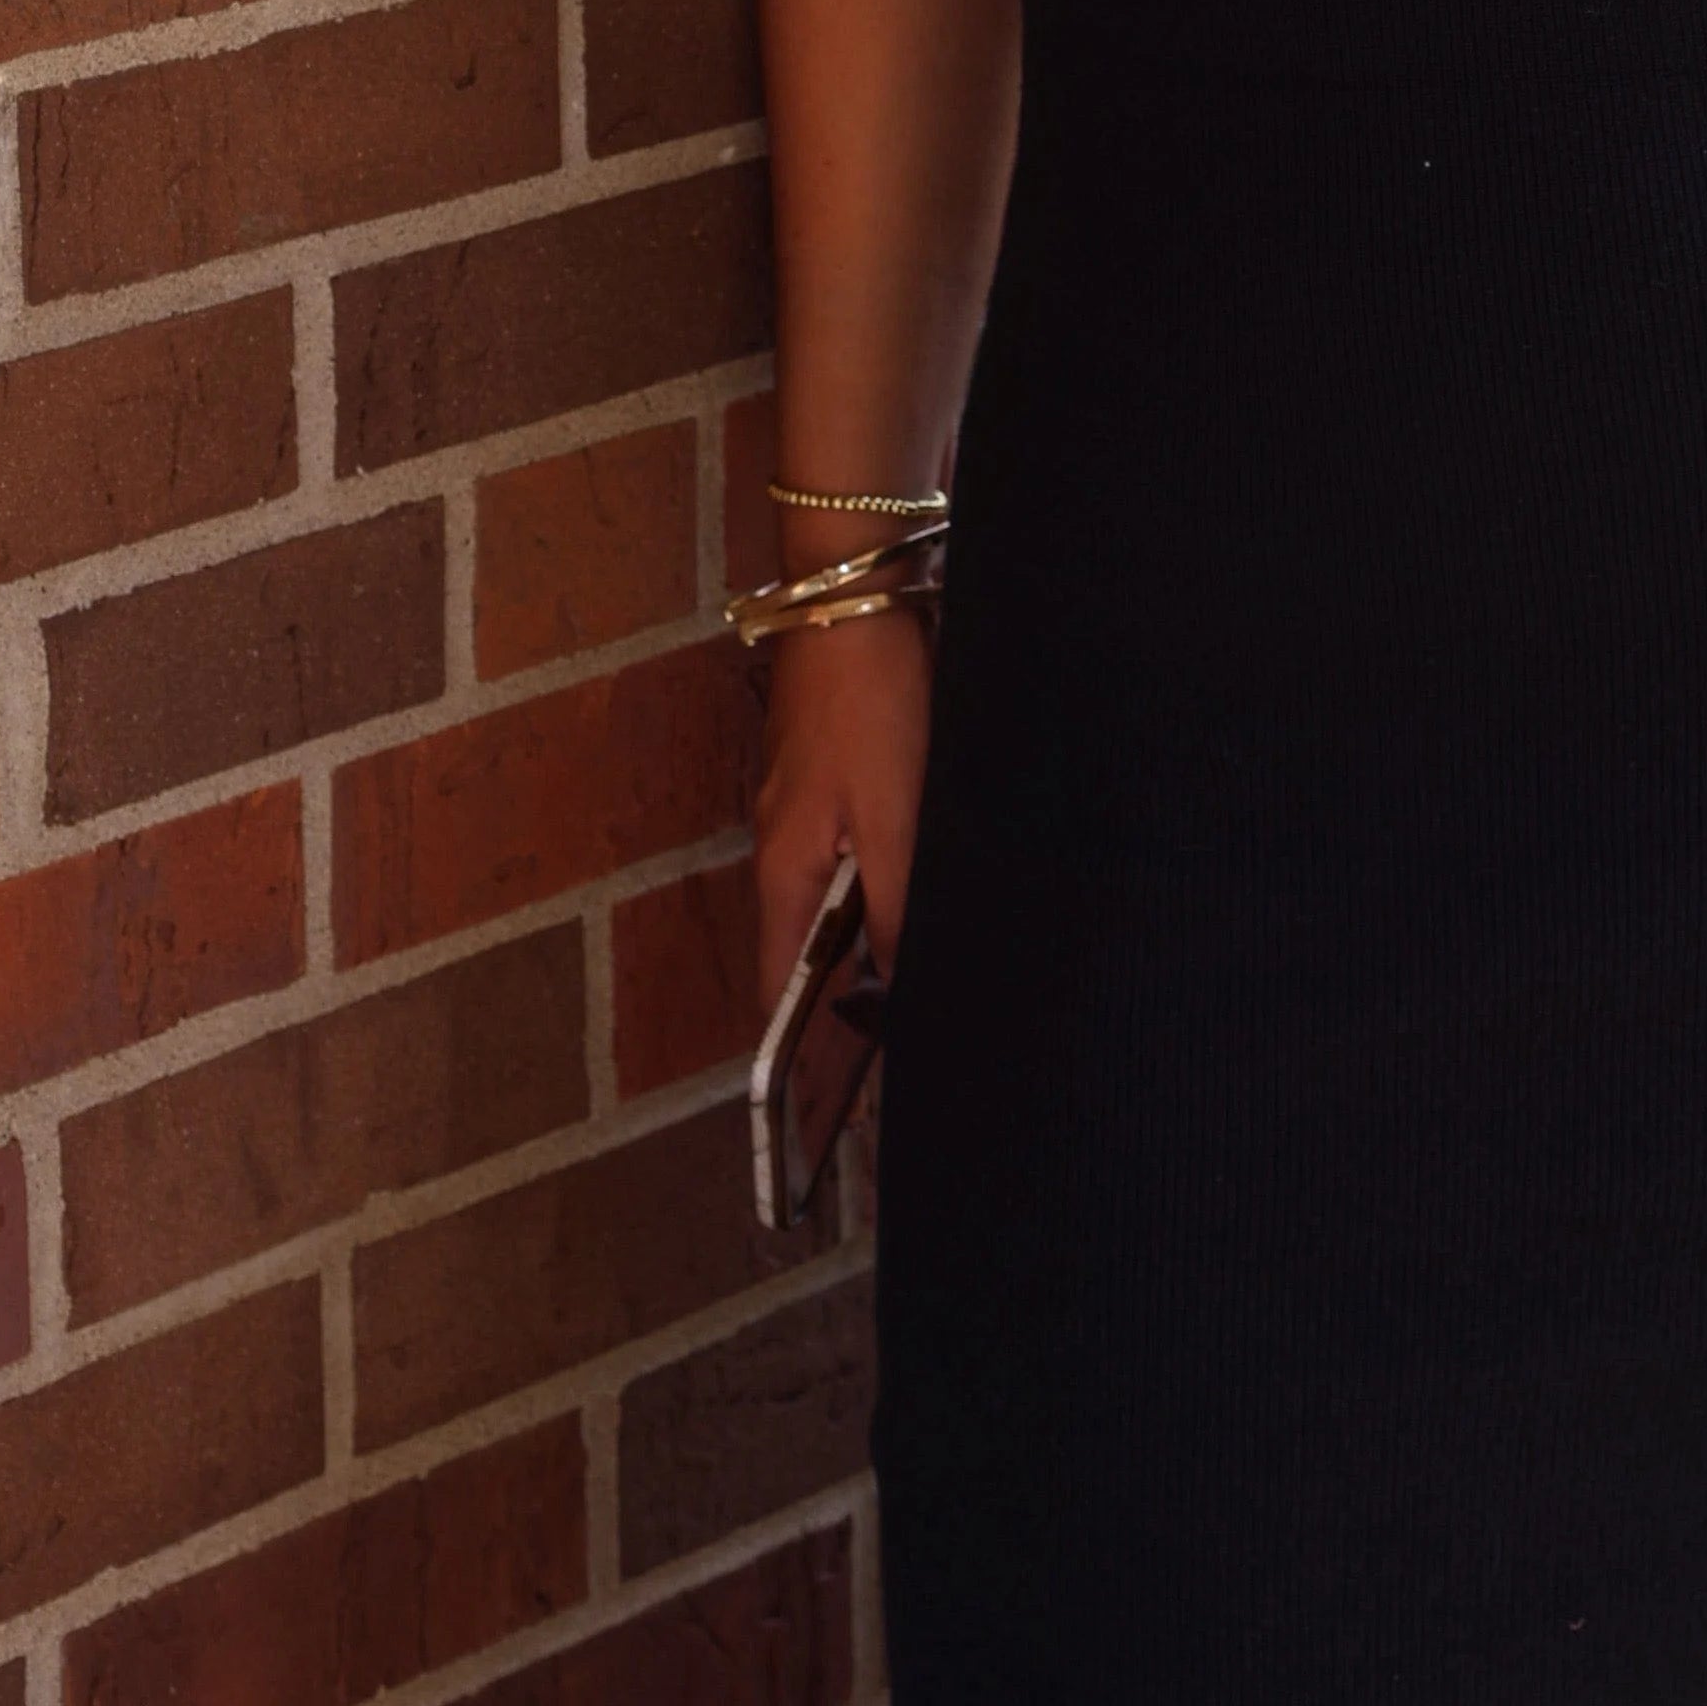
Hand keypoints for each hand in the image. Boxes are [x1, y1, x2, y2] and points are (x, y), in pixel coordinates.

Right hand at [752, 606, 934, 1019]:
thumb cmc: (870, 705)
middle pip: (807, 951)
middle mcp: (785, 848)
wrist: (856, 596)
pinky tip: (927, 899)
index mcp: (785, 869)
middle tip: (903, 1056)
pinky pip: (855, 858)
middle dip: (844, 1007)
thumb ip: (899, 907)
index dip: (803, 1050)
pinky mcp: (835, 777)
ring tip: (923, 993)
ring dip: (871, 947)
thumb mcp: (896, 817)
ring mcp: (807, 811)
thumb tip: (901, 994)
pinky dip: (882, 893)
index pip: (779, 988)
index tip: (839, 1108)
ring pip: (836, 903)